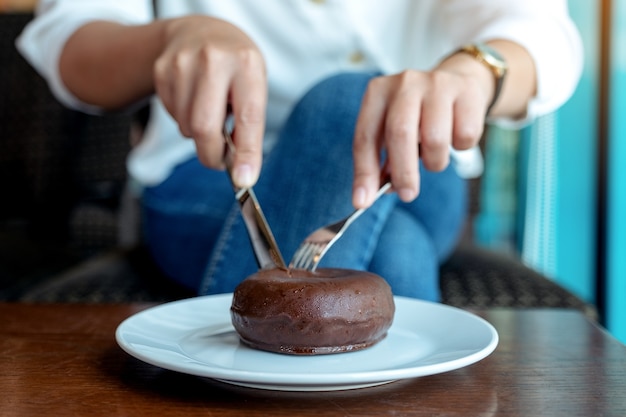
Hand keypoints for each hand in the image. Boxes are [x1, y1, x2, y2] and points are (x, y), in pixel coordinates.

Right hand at [154, 16, 266, 187]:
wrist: (200, 31)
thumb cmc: (235, 68)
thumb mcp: (253, 86)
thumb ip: (248, 126)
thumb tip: (242, 171)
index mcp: (246, 64)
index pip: (248, 118)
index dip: (246, 153)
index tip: (244, 180)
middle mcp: (214, 59)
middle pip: (205, 127)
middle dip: (211, 155)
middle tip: (218, 161)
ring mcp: (183, 63)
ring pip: (186, 126)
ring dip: (198, 134)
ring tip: (209, 114)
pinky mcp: (162, 70)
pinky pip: (172, 116)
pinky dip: (184, 120)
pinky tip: (193, 102)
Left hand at [352, 59, 493, 207]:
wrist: (460, 83)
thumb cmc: (419, 116)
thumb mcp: (394, 130)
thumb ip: (383, 161)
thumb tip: (373, 194)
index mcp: (378, 93)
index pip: (365, 137)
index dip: (364, 172)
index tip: (362, 202)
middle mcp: (404, 83)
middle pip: (400, 133)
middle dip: (403, 172)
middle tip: (407, 195)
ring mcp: (437, 83)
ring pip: (435, 139)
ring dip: (435, 161)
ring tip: (434, 156)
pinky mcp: (466, 91)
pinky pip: (464, 136)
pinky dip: (460, 147)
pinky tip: (455, 135)